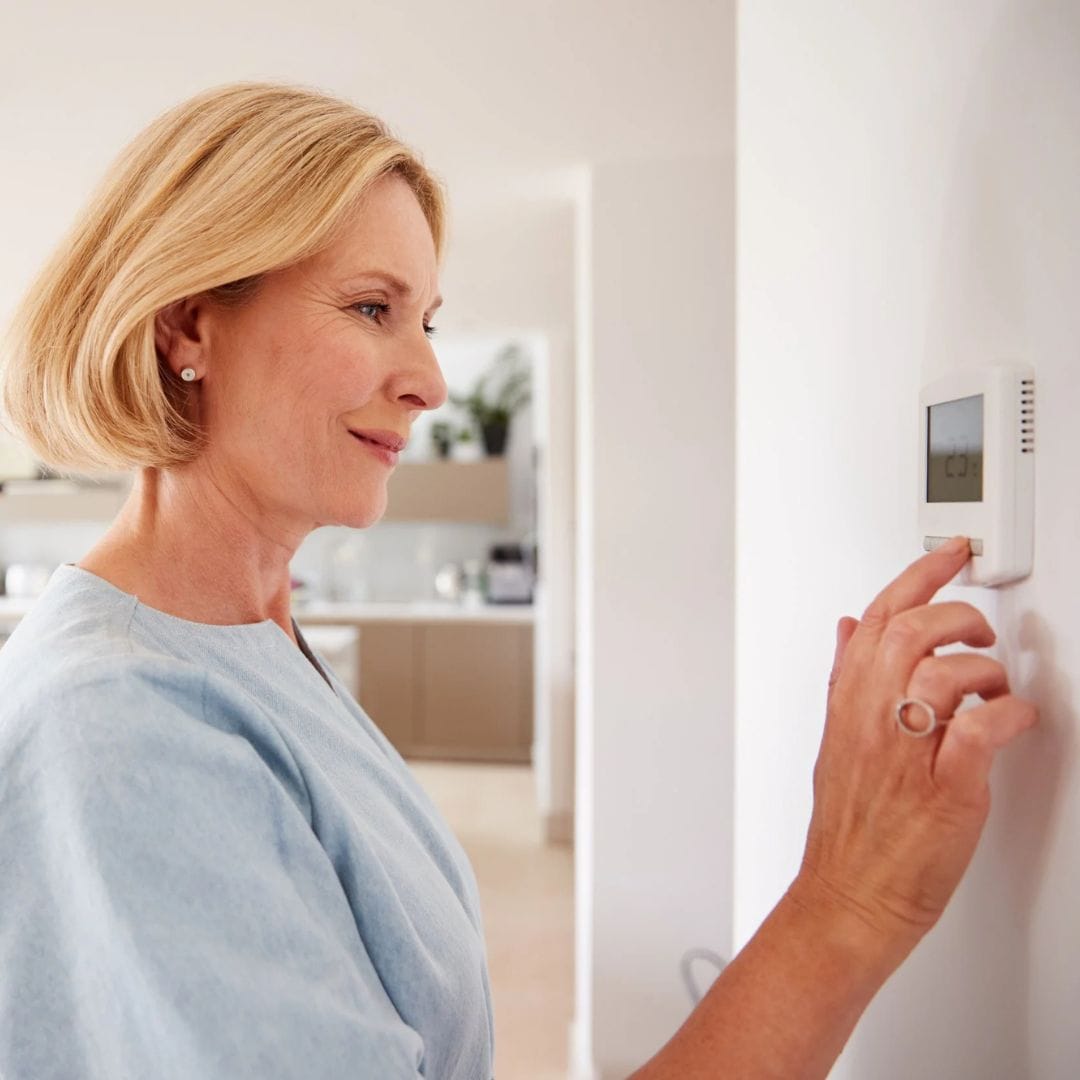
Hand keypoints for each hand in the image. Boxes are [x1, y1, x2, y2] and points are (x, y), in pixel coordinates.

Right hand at [793, 537, 1036, 964]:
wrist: (850, 896)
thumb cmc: (848, 826)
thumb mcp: (834, 738)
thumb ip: (845, 677)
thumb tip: (849, 627)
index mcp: (848, 704)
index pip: (878, 618)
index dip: (917, 576)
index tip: (949, 554)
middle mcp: (873, 721)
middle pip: (912, 632)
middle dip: (958, 616)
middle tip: (979, 630)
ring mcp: (907, 754)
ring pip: (944, 673)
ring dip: (985, 671)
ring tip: (994, 687)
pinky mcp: (945, 790)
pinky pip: (979, 732)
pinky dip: (1006, 714)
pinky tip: (1009, 719)